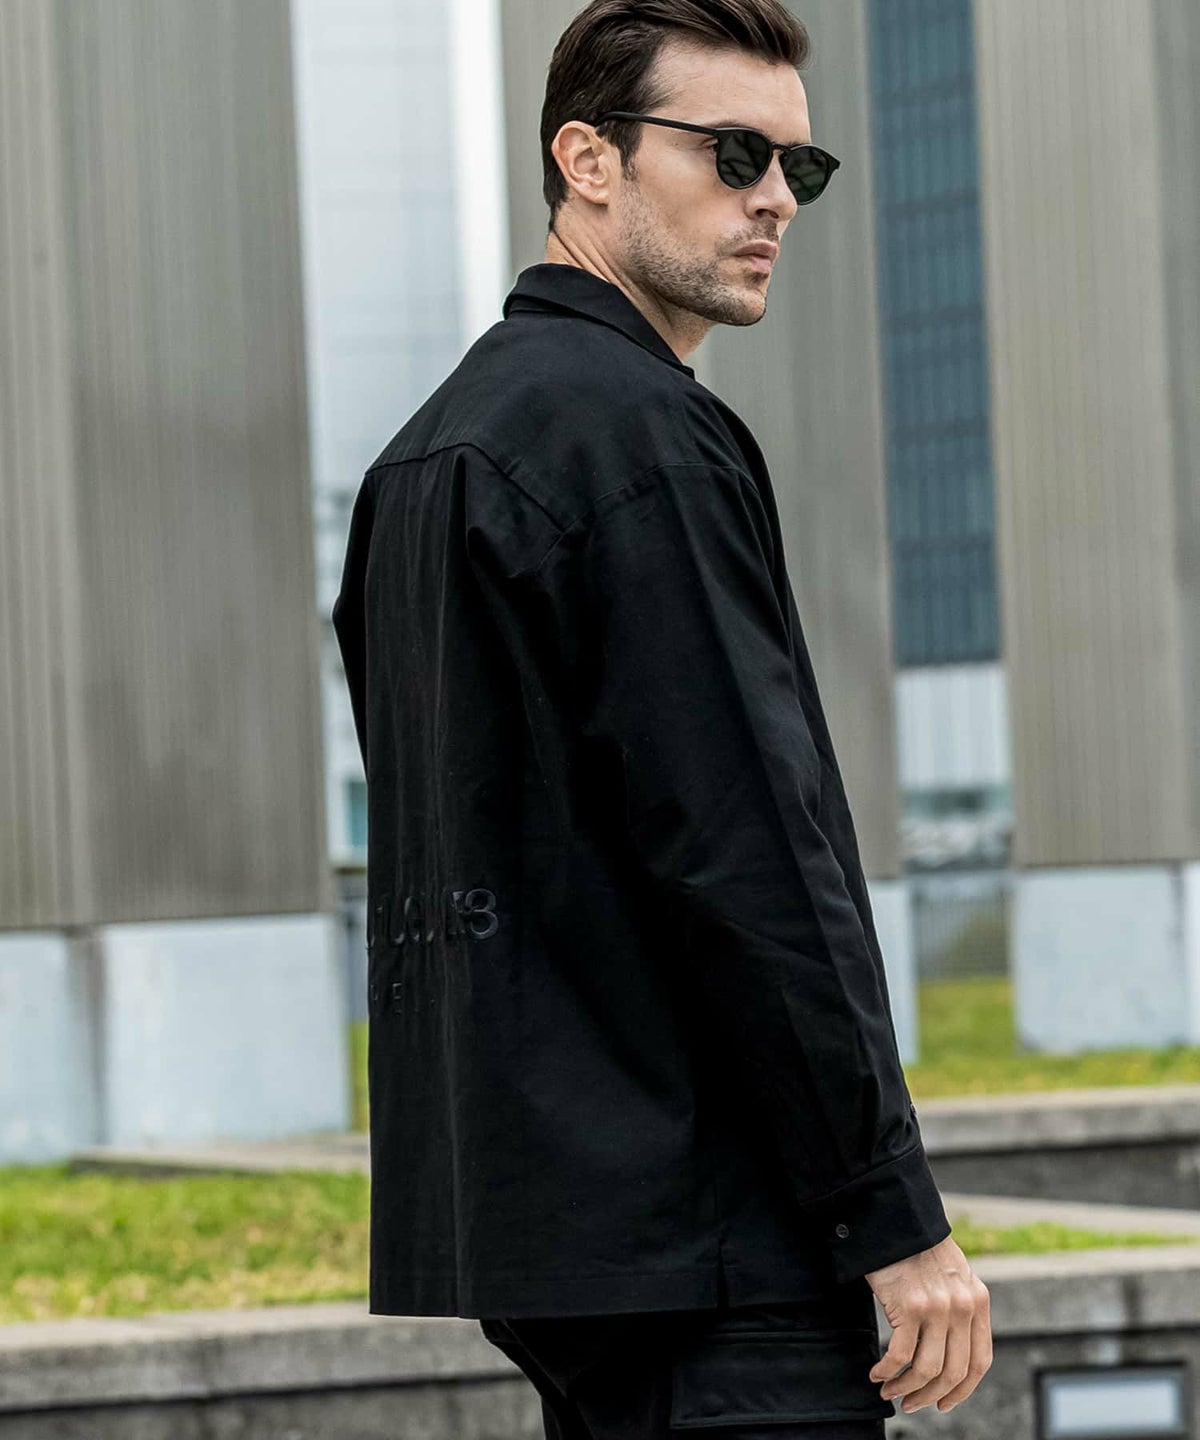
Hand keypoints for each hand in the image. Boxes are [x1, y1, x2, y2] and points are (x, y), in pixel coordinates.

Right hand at [864, 1232, 991, 1413]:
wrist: (895, 1217)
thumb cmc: (918, 1247)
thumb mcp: (954, 1275)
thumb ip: (960, 1308)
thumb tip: (952, 1352)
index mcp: (978, 1301)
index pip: (979, 1362)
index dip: (962, 1390)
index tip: (944, 1403)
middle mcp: (963, 1307)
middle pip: (953, 1373)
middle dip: (931, 1396)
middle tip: (912, 1404)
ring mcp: (937, 1308)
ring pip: (926, 1369)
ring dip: (906, 1387)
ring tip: (890, 1390)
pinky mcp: (909, 1305)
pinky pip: (900, 1355)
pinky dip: (887, 1371)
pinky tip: (876, 1373)